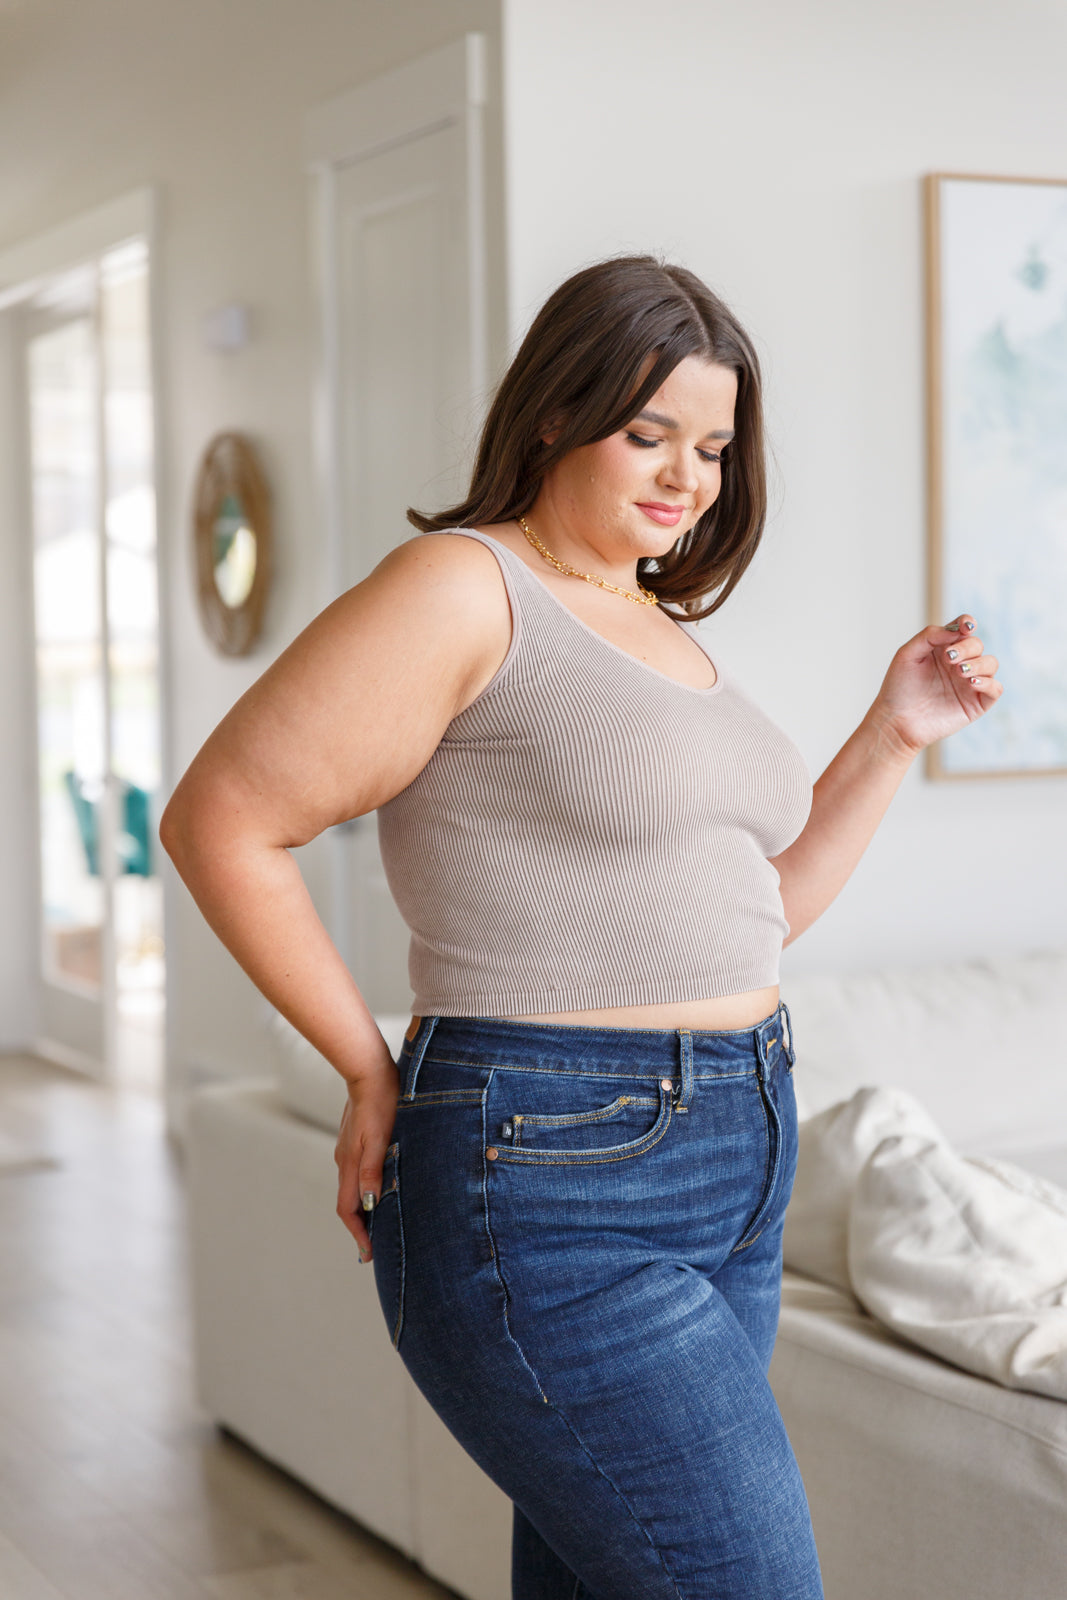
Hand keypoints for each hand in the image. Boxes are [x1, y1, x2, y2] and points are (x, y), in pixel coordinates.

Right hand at [334, 1044, 399, 1262]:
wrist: (369, 1069)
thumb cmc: (382, 1101)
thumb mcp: (381, 1136)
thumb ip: (373, 1169)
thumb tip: (370, 1203)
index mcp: (350, 1163)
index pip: (348, 1209)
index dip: (358, 1233)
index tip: (369, 1254)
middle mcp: (344, 1160)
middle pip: (348, 1203)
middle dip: (360, 1227)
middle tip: (373, 1248)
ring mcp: (347, 1150)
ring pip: (352, 1188)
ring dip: (363, 1209)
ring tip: (379, 1224)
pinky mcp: (354, 1140)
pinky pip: (356, 1173)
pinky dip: (365, 1190)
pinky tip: (378, 1188)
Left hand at [867, 614, 1003, 757]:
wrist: (895, 721)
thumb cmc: (898, 688)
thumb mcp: (907, 654)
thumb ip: (930, 636)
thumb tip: (956, 629)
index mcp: (944, 649)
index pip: (964, 629)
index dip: (968, 623)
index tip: (966, 626)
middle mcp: (959, 663)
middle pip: (977, 645)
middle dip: (966, 648)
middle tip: (949, 658)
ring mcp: (969, 683)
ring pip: (991, 663)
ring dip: (979, 664)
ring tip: (959, 671)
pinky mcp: (976, 703)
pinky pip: (995, 688)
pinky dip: (988, 682)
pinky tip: (971, 682)